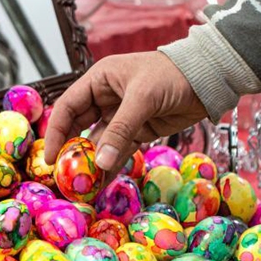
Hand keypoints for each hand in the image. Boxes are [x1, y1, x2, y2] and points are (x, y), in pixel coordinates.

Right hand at [44, 52, 207, 181]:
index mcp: (99, 80)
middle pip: (79, 128)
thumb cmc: (173, 74)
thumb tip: (100, 163)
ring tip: (84, 186)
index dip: (56, 133)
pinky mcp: (138, 131)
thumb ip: (120, 130)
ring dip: (93, 163)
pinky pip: (118, 151)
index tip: (51, 158)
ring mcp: (122, 116)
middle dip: (73, 152)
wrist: (209, 78)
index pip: (67, 108)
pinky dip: (111, 166)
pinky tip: (103, 182)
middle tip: (65, 176)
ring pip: (100, 143)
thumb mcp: (142, 98)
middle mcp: (106, 97)